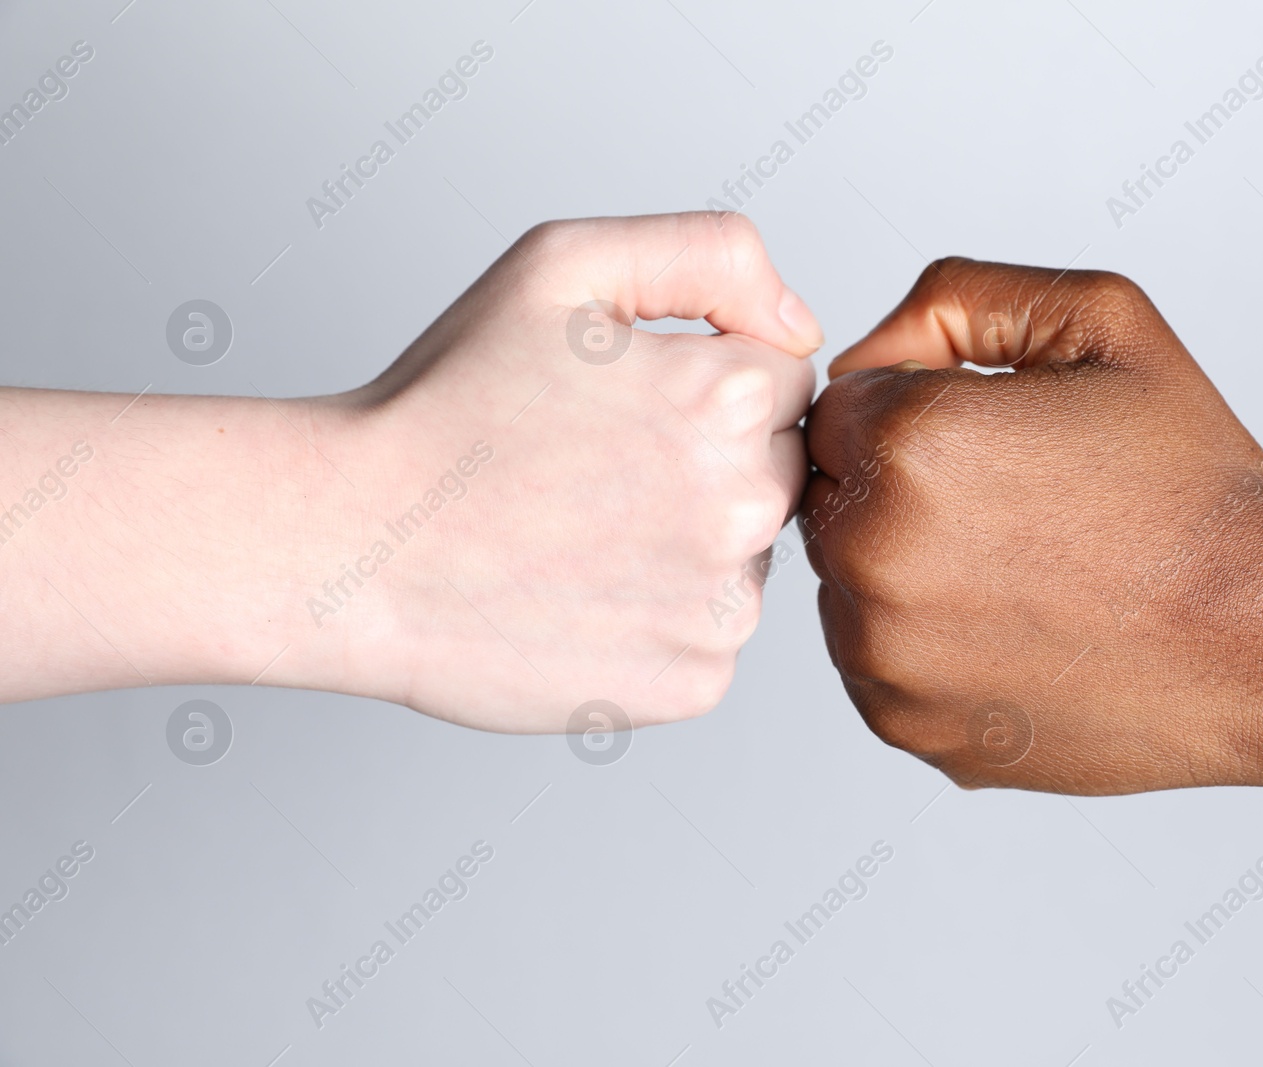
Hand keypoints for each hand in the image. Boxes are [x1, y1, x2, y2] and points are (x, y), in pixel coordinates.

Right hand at [333, 213, 820, 729]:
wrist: (357, 545)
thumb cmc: (449, 404)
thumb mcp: (565, 266)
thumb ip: (712, 255)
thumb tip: (799, 324)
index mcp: (728, 398)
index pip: (783, 377)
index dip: (699, 380)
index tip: (619, 404)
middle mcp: (745, 507)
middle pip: (775, 467)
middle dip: (705, 458)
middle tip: (594, 469)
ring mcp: (722, 606)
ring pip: (747, 553)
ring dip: (688, 541)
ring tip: (579, 533)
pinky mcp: (695, 681)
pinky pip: (710, 631)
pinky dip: (660, 617)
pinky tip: (582, 594)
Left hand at [807, 258, 1262, 865]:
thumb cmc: (1195, 483)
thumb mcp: (1099, 318)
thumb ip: (953, 298)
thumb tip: (865, 354)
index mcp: (908, 441)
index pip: (835, 406)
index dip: (911, 411)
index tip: (990, 439)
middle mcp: (872, 555)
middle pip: (827, 496)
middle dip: (894, 488)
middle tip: (1011, 504)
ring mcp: (882, 656)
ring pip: (844, 584)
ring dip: (901, 569)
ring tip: (1022, 571)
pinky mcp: (905, 726)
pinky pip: (873, 663)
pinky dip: (922, 646)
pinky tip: (1015, 630)